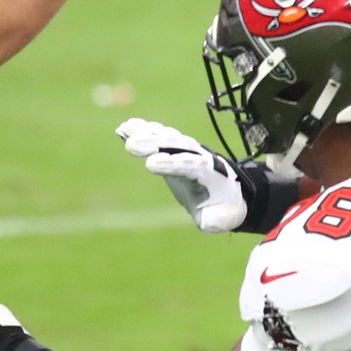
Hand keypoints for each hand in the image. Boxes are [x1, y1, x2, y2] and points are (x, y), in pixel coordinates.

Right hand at [116, 118, 246, 232]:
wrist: (226, 191)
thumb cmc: (222, 208)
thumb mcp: (224, 218)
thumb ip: (215, 220)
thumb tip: (206, 221)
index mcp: (209, 172)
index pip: (190, 164)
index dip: (171, 163)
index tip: (150, 164)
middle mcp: (198, 154)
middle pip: (176, 145)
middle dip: (154, 143)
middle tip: (132, 145)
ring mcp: (186, 148)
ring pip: (166, 136)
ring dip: (146, 132)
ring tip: (126, 129)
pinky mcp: (174, 148)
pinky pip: (158, 136)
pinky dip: (142, 130)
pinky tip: (124, 128)